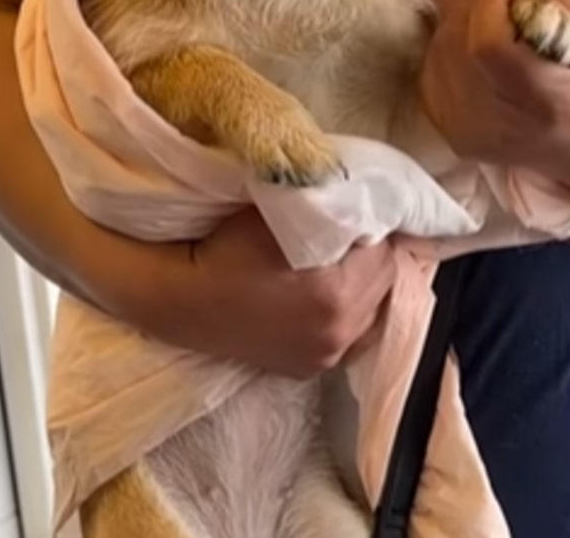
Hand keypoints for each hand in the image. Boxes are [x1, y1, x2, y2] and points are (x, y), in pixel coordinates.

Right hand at [188, 209, 395, 377]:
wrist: (184, 299)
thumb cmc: (228, 246)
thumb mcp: (282, 212)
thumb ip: (330, 208)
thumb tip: (363, 200)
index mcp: (335, 294)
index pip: (385, 252)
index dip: (373, 228)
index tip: (355, 215)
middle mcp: (338, 333)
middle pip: (383, 283)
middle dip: (371, 257)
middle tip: (348, 236)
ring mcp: (325, 357)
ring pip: (370, 311)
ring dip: (361, 286)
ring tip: (336, 266)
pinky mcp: (310, 369)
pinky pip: (349, 335)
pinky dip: (345, 313)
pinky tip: (323, 296)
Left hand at [418, 0, 569, 171]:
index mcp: (548, 99)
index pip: (488, 45)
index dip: (491, 2)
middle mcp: (501, 122)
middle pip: (457, 42)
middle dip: (477, 6)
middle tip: (509, 6)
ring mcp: (469, 132)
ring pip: (438, 51)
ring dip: (460, 23)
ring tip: (498, 26)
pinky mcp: (450, 131)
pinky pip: (428, 70)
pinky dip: (447, 47)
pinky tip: (475, 44)